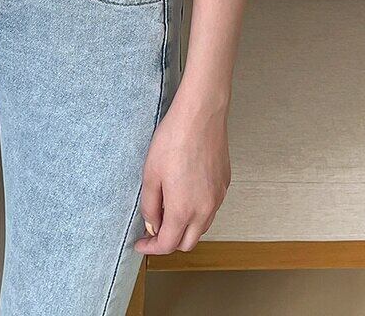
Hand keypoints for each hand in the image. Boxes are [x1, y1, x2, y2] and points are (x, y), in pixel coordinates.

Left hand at [135, 85, 230, 253]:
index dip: (151, 248)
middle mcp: (205, 210)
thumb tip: (152, 225)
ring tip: (167, 209)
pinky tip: (185, 193)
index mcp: (183, 210)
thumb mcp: (150, 173)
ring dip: (184, 227)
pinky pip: (210, 209)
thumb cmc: (173, 140)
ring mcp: (218, 198)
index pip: (168, 245)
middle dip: (169, 242)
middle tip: (153, 228)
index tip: (140, 244)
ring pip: (201, 227)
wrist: (200, 116)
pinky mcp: (224, 185)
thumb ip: (150, 205)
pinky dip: (197, 211)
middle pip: (187, 243)